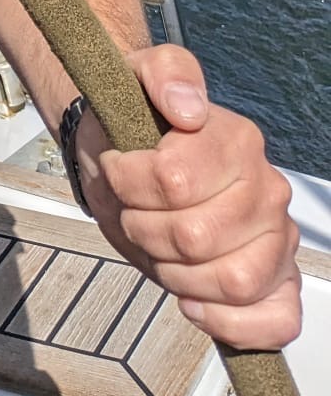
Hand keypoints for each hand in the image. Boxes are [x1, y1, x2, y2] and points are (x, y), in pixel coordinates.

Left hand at [77, 44, 301, 349]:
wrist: (132, 157)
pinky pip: (276, 322)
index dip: (129, 182)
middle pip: (195, 238)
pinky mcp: (277, 284)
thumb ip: (163, 73)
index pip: (174, 181)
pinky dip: (229, 322)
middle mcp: (267, 191)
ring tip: (159, 247)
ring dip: (175, 273)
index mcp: (239, 141)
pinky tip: (193, 299)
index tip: (117, 167)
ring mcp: (278, 240)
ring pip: (231, 283)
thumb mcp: (136, 76)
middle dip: (146, 229)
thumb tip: (187, 107)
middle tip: (136, 212)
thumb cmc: (135, 122)